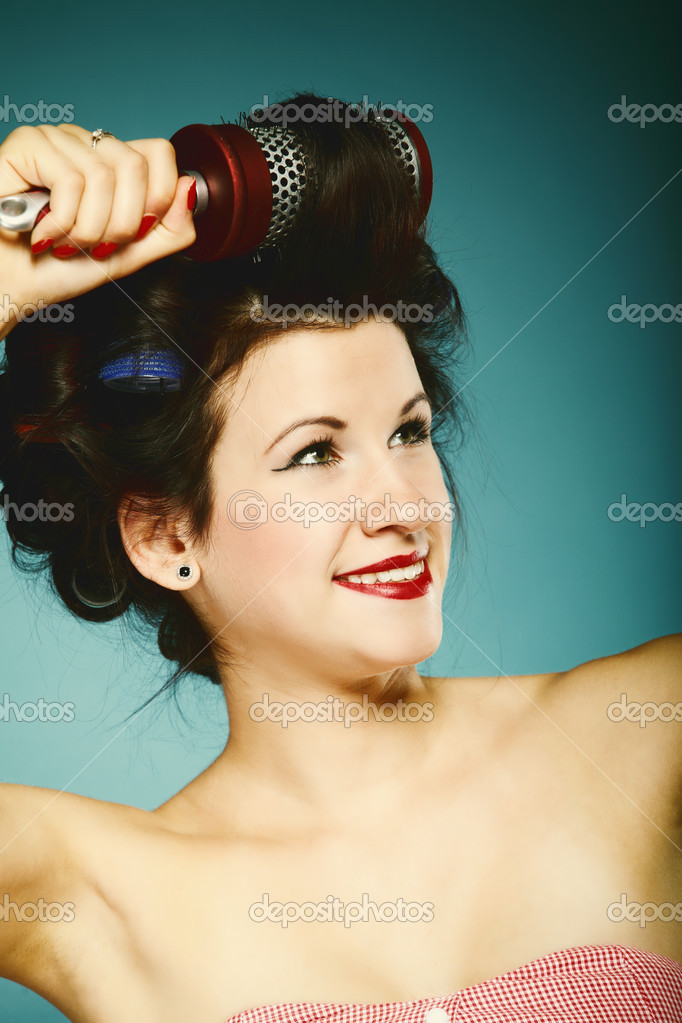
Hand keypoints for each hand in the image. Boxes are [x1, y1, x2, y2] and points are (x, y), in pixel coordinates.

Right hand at [0, 123, 196, 337]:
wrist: (14, 287)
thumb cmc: (60, 269)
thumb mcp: (130, 255)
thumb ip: (169, 229)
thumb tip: (191, 189)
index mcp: (112, 163)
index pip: (159, 152)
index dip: (156, 199)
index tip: (131, 233)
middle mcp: (85, 144)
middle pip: (136, 166)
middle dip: (121, 224)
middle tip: (94, 245)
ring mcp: (56, 140)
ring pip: (105, 176)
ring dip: (88, 229)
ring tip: (66, 243)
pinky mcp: (26, 144)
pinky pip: (71, 180)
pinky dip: (63, 222)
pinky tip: (44, 234)